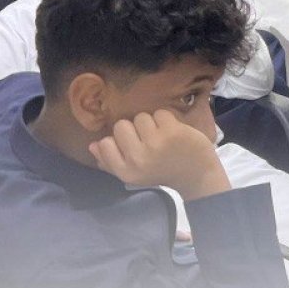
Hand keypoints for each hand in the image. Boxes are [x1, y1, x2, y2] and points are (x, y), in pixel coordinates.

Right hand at [89, 111, 230, 200]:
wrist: (196, 174)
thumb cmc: (162, 171)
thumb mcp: (134, 173)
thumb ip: (111, 162)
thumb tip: (92, 145)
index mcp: (126, 172)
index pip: (105, 144)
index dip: (117, 140)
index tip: (132, 146)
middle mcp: (138, 159)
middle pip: (121, 126)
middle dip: (134, 128)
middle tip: (148, 139)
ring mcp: (155, 144)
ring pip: (140, 117)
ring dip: (151, 123)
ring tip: (161, 135)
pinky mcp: (171, 131)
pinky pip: (159, 113)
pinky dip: (166, 119)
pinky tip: (173, 131)